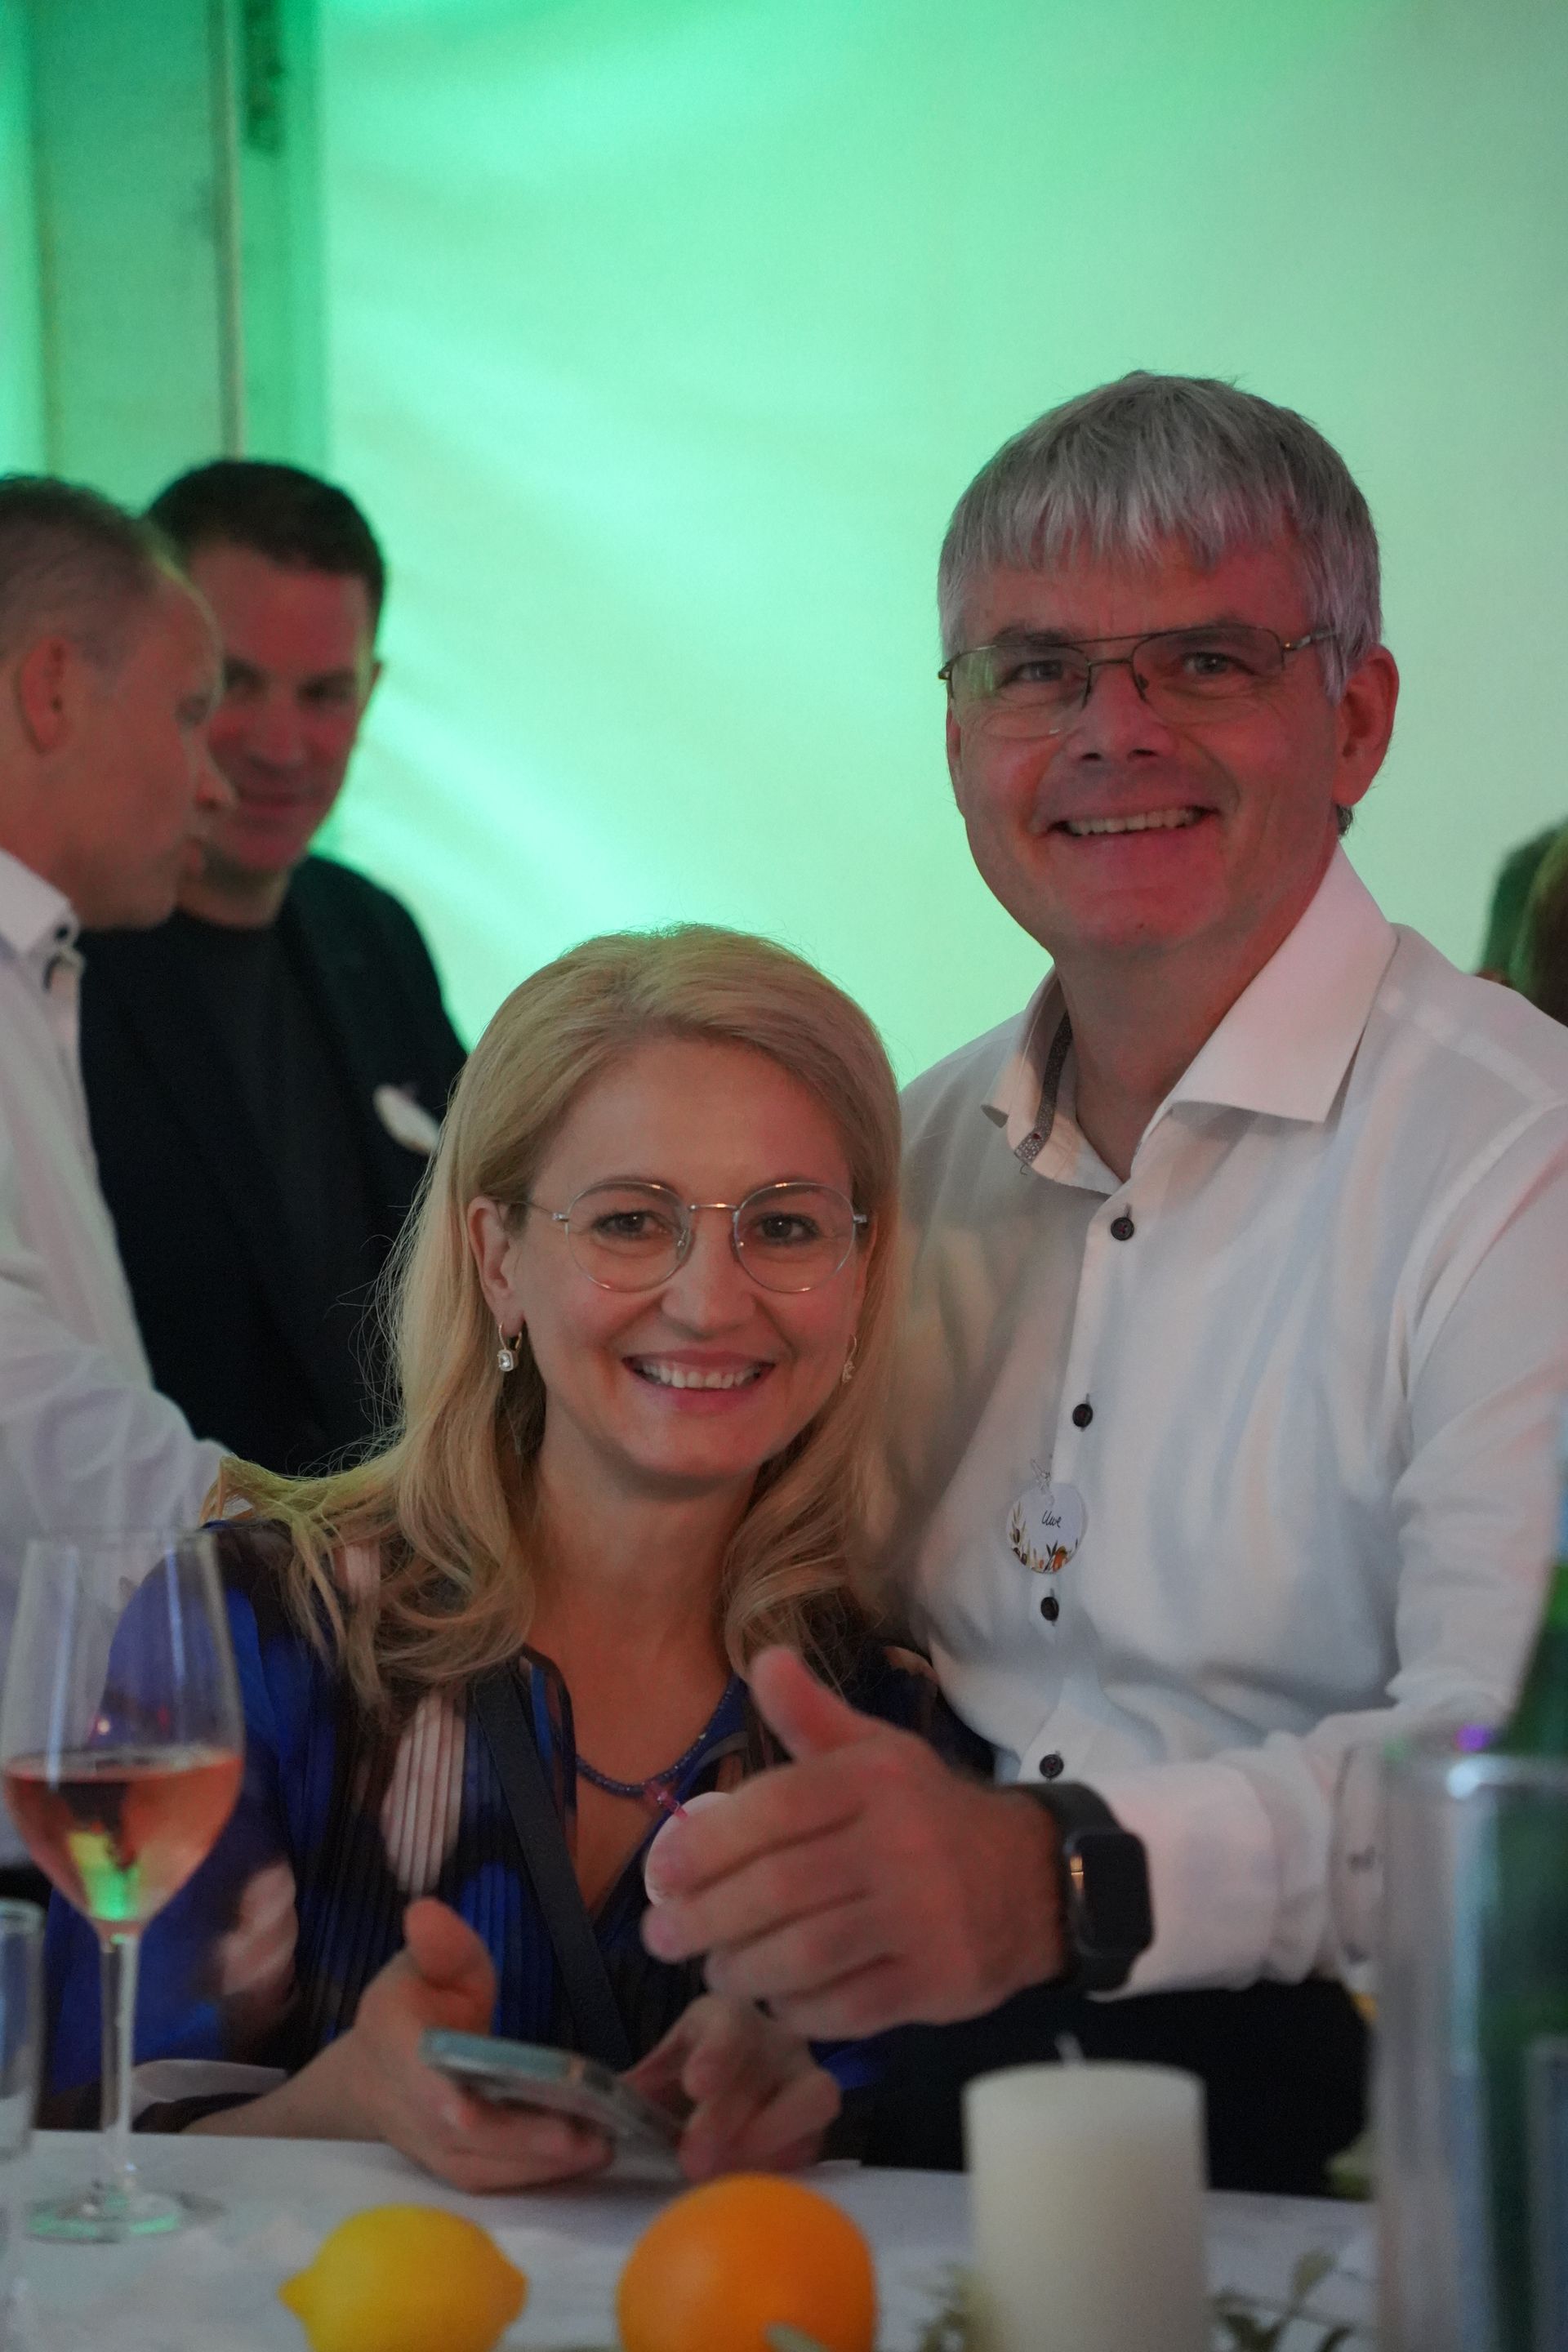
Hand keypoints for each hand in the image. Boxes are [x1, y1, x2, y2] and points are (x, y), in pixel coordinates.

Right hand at [326, 1898, 612, 2191]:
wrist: (377, 2071)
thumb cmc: (415, 2004)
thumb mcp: (426, 1960)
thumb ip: (439, 1944)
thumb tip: (427, 1913)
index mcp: (395, 2046)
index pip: (417, 2079)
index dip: (443, 2100)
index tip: (472, 2112)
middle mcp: (410, 2108)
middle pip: (463, 2138)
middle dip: (525, 2139)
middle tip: (593, 2132)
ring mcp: (430, 2148)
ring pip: (482, 2169)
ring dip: (542, 2164)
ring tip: (603, 2144)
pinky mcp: (455, 2169)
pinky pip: (494, 2181)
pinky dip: (538, 2174)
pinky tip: (586, 2156)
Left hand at [625, 1994, 839, 2178]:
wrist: (736, 2093)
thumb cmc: (690, 2081)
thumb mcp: (659, 2074)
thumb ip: (635, 2092)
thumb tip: (599, 2116)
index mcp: (728, 2015)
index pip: (729, 2024)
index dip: (716, 2054)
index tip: (695, 2085)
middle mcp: (776, 2038)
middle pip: (764, 2067)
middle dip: (727, 2116)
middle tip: (692, 2160)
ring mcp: (808, 2076)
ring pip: (813, 2097)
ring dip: (768, 2138)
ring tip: (725, 2174)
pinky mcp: (821, 2124)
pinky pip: (818, 2140)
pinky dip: (785, 2163)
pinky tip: (753, 2184)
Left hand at [641, 1648, 1063, 2037]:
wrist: (1032, 1881)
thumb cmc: (930, 1815)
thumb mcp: (877, 1752)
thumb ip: (812, 1716)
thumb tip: (762, 1659)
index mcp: (876, 1781)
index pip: (777, 1809)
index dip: (708, 1844)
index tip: (663, 1874)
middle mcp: (899, 1845)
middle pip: (781, 1888)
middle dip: (707, 1918)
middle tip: (662, 1937)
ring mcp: (921, 1919)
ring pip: (807, 1954)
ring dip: (743, 1969)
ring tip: (713, 1970)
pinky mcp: (934, 1982)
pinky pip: (845, 2007)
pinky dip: (796, 2009)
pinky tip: (772, 2000)